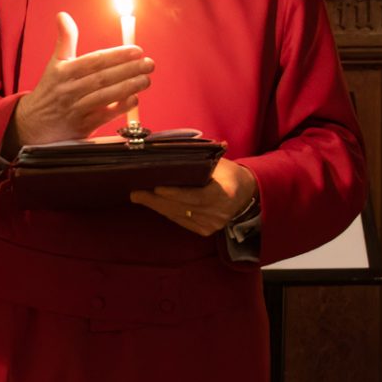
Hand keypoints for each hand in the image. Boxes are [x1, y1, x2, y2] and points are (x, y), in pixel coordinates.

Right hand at [10, 12, 153, 147]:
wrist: (32, 123)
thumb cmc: (49, 90)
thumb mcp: (54, 64)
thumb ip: (64, 40)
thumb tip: (63, 15)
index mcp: (63, 72)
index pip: (93, 61)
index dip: (116, 55)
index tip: (137, 50)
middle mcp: (68, 90)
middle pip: (102, 78)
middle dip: (128, 70)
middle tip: (149, 63)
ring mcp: (75, 109)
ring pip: (104, 96)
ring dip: (128, 87)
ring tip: (146, 79)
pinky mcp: (81, 126)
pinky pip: (103, 116)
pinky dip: (119, 108)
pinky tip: (134, 100)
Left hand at [132, 158, 257, 237]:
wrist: (245, 192)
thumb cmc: (227, 173)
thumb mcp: (218, 163)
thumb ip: (198, 161)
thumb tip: (167, 151)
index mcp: (227, 193)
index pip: (199, 196)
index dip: (177, 194)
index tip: (157, 188)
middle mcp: (221, 212)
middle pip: (183, 208)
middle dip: (157, 200)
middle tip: (136, 192)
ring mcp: (213, 224)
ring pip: (178, 216)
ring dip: (156, 206)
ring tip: (138, 196)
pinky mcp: (205, 230)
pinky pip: (180, 221)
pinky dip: (165, 212)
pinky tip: (152, 203)